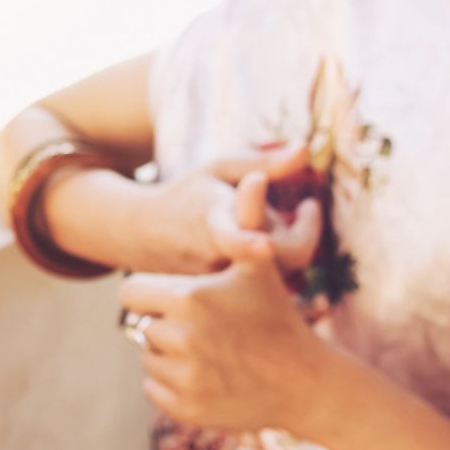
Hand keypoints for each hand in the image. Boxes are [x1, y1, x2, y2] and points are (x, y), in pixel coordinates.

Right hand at [116, 147, 321, 274]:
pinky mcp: (222, 301)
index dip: (251, 242)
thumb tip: (306, 149)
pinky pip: (263, 285)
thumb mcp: (219, 169)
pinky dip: (269, 263)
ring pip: (274, 271)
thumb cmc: (189, 194)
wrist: (143, 235)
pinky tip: (260, 244)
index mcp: (214, 222)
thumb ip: (265, 163)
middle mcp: (217, 260)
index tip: (293, 219)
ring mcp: (219, 286)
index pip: (238, 240)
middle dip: (303, 230)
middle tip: (307, 207)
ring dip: (282, 245)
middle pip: (279, 257)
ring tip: (270, 223)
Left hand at [119, 173, 326, 431]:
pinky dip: (172, 382)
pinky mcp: (185, 409)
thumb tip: (254, 174)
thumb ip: (248, 215)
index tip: (176, 293)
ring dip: (167, 351)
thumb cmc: (277, 314)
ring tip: (206, 346)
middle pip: (141, 325)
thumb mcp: (260, 263)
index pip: (130, 291)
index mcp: (188, 298)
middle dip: (163, 321)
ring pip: (148, 357)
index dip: (151, 290)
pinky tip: (206, 372)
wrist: (303, 383)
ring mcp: (183, 378)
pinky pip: (156, 389)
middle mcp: (180, 339)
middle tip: (199, 323)